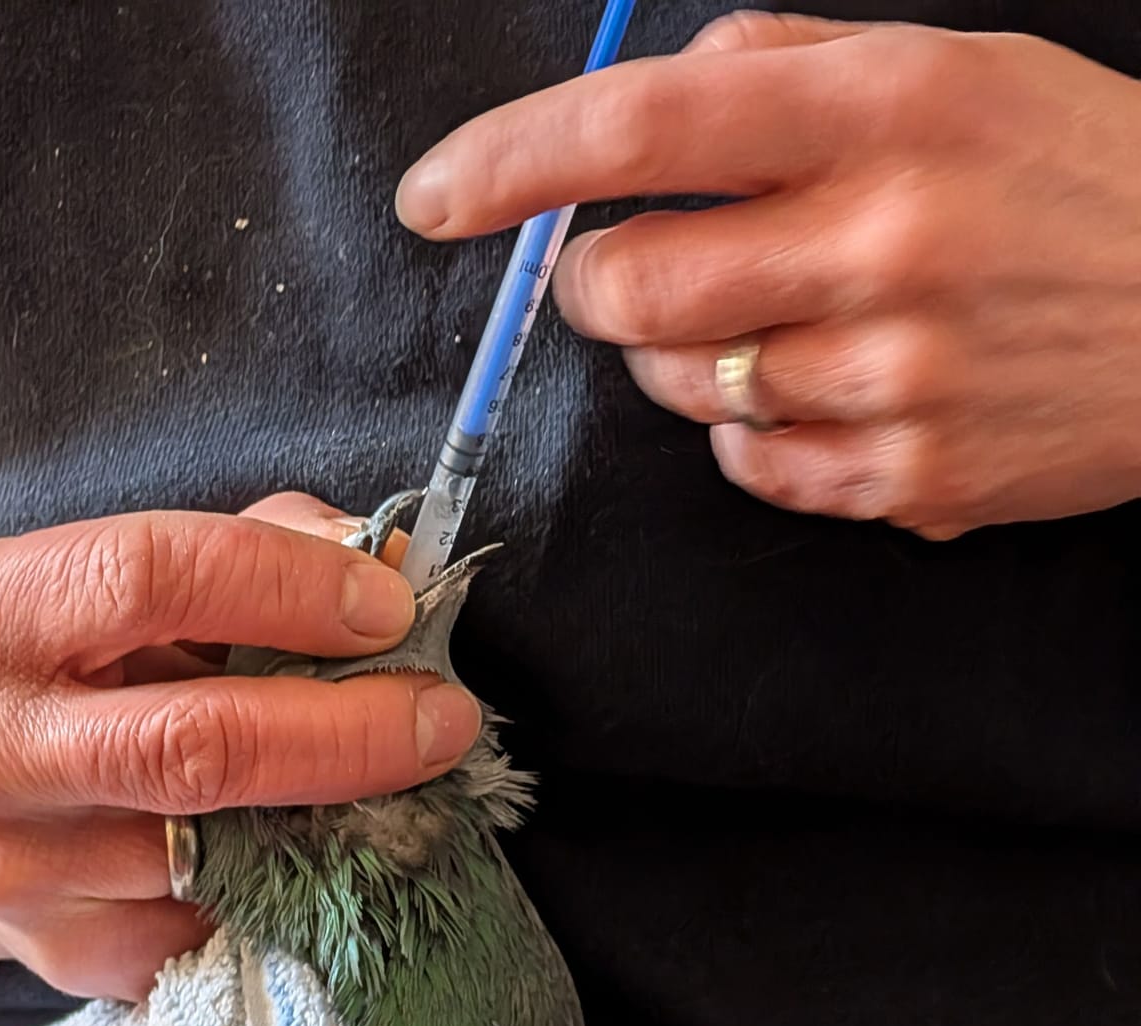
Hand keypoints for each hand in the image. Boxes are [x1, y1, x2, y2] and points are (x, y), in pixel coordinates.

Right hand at [0, 494, 478, 1000]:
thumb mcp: (115, 585)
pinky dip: (284, 881)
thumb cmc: (57, 673)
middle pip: (195, 741)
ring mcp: (12, 867)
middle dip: (348, 727)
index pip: (148, 576)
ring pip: (221, 847)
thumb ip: (248, 545)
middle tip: (439, 714)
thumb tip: (387, 551)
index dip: (288, 585)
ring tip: (385, 773)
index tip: (387, 603)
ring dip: (333, 810)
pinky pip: (216, 919)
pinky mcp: (62, 953)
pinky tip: (300, 842)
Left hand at [396, 13, 1140, 538]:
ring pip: (676, 386)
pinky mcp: (912, 474)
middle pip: (622, 288)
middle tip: (640, 265)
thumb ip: (788, 62)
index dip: (508, 162)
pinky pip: (748, 467)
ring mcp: (898, 373)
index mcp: (883, 110)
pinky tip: (831, 387)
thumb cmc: (1078, 175)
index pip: (638, 127)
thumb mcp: (949, 70)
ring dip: (683, 357)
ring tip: (781, 321)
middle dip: (596, 282)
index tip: (437, 196)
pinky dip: (755, 433)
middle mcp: (882, 240)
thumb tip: (655, 81)